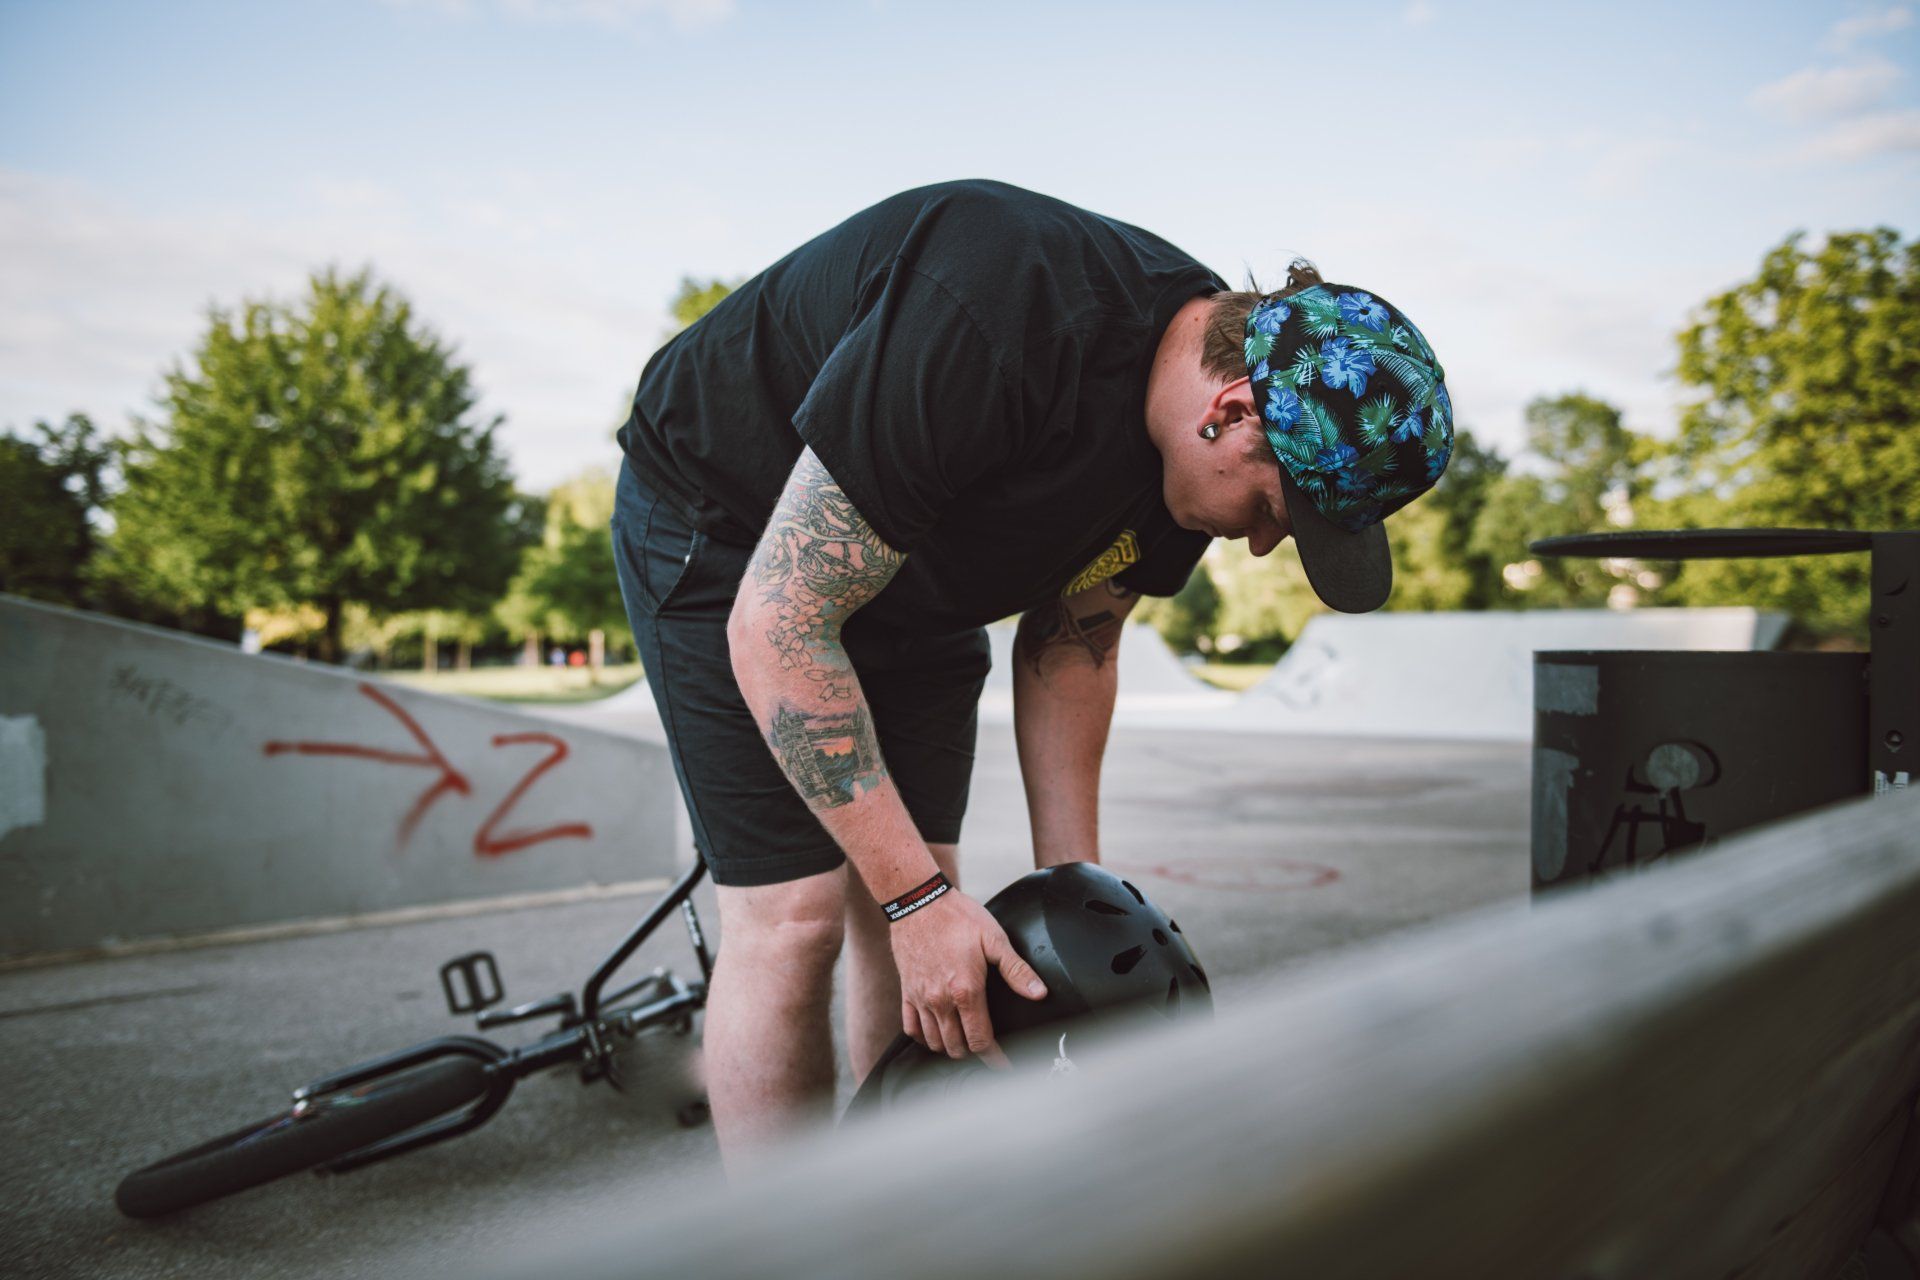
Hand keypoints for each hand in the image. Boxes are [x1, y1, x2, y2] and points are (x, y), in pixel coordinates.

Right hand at [891, 890, 1047, 1066]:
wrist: (918, 902)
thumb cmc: (958, 917)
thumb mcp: (994, 939)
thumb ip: (1016, 971)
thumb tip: (1039, 993)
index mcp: (965, 991)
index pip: (980, 1039)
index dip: (994, 1058)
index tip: (1003, 1066)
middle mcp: (940, 1001)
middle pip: (957, 1047)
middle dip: (974, 1054)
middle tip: (987, 1051)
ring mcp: (921, 998)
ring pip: (934, 1042)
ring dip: (950, 1048)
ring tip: (965, 1044)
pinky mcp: (907, 991)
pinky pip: (911, 1028)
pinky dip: (924, 1038)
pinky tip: (936, 1033)